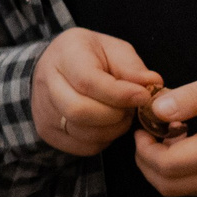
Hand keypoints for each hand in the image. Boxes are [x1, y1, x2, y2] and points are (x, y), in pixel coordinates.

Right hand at [33, 28, 162, 155]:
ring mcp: (43, 111)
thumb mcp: (113, 49)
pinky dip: (104, 139)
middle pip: (79, 111)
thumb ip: (132, 66)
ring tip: (122, 115)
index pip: (87, 82)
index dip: (119, 94)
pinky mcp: (48, 132)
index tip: (143, 96)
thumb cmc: (90, 57)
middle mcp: (46, 83)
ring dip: (113, 129)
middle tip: (131, 108)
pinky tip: (108, 125)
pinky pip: (83, 146)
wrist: (54, 68)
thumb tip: (153, 84)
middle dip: (115, 115)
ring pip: (83, 132)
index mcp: (64, 55)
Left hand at [132, 67, 196, 196]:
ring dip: (164, 168)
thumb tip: (156, 110)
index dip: (144, 150)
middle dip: (147, 162)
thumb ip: (191, 97)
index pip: (168, 166)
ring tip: (170, 133)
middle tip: (148, 134)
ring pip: (184, 189)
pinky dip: (184, 170)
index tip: (143, 127)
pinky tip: (189, 140)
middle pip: (169, 186)